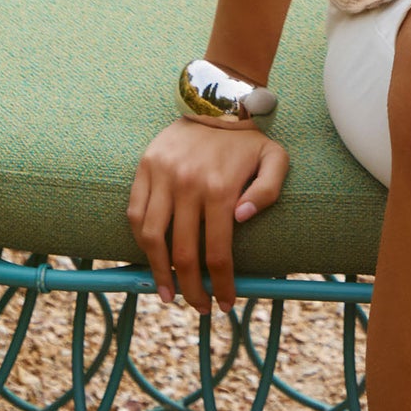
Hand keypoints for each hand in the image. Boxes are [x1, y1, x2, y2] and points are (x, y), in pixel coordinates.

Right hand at [127, 118, 288, 312]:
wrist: (217, 101)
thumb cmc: (248, 139)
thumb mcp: (275, 159)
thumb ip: (268, 192)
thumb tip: (241, 220)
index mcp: (219, 189)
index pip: (217, 253)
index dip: (221, 285)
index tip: (226, 304)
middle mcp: (187, 185)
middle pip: (183, 254)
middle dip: (191, 289)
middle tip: (199, 308)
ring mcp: (162, 176)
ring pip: (152, 238)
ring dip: (158, 273)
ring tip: (167, 294)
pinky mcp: (145, 168)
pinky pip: (136, 213)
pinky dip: (141, 240)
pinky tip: (151, 257)